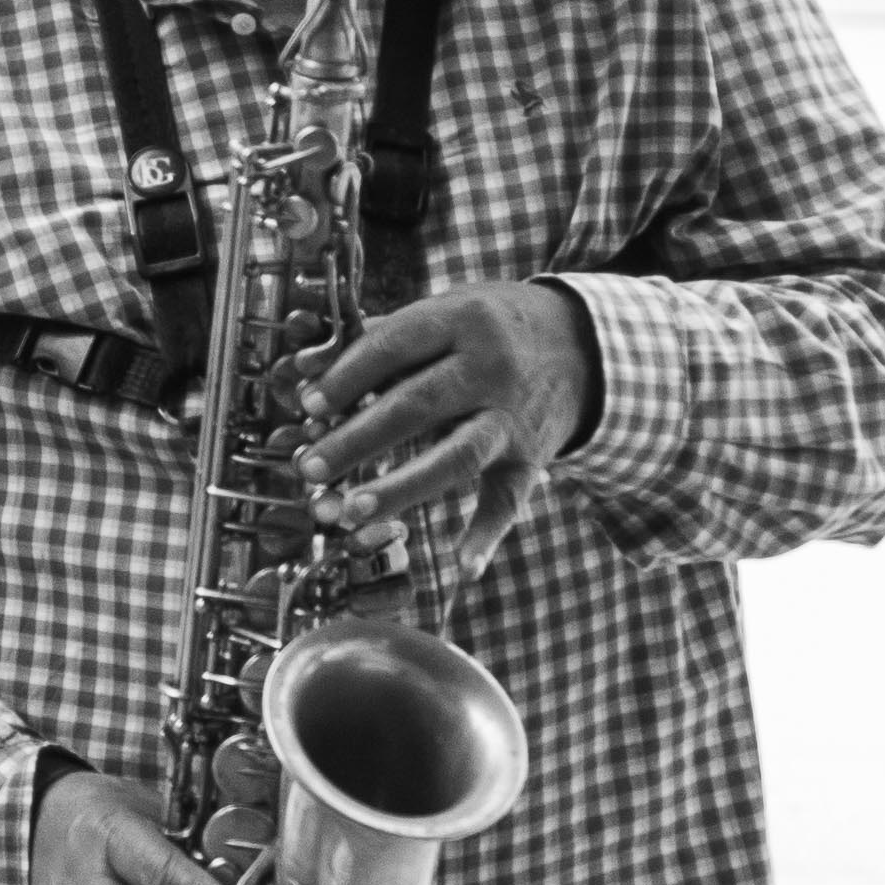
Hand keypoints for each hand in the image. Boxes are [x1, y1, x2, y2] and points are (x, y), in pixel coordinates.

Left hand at [298, 282, 599, 580]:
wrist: (580, 346)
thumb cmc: (487, 328)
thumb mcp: (442, 314)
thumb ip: (377, 340)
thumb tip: (304, 371)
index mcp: (463, 319)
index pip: (394, 347)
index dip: (346, 377)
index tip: (308, 406)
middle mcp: (492, 368)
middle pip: (416, 406)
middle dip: (358, 439)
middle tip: (311, 467)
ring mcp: (512, 418)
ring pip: (456, 457)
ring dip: (401, 487)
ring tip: (352, 512)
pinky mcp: (530, 459)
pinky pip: (508, 501)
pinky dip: (486, 537)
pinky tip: (462, 570)